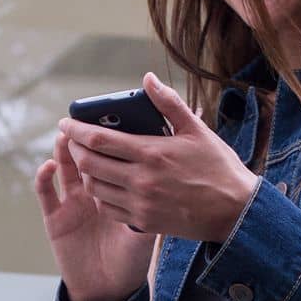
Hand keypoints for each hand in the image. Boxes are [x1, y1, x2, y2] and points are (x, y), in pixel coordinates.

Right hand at [34, 125, 158, 300]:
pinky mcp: (54, 218)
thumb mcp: (147, 232)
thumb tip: (172, 179)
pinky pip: (45, 193)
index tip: (111, 118)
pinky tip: (49, 165)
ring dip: (64, 149)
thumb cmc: (131, 262)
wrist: (110, 291)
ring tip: (66, 134)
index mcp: (114, 190)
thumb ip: (153, 206)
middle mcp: (91, 193)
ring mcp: (71, 204)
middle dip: (84, 138)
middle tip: (84, 118)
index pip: (109, 158)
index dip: (107, 139)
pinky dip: (44, 177)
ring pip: (64, 168)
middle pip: (86, 157)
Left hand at [56, 71, 259, 243]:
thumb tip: (147, 79)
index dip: (76, 130)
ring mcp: (141, 204)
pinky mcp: (145, 222)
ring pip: (96, 189)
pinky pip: (109, 210)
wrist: (235, 211)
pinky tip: (104, 186)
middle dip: (75, 151)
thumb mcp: (197, 131)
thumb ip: (169, 104)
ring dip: (86, 174)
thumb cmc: (219, 168)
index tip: (65, 123)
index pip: (99, 140)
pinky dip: (100, 197)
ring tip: (87, 162)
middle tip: (73, 142)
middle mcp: (141, 180)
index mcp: (151, 153)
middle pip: (90, 164)